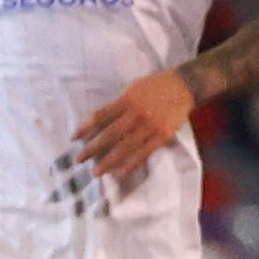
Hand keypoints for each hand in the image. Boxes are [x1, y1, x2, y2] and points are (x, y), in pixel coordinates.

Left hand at [68, 69, 195, 183]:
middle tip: (78, 160)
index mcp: (127, 100)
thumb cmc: (155, 85)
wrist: (184, 86)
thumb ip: (118, 103)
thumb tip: (100, 121)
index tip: (73, 138)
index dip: (85, 127)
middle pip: (110, 134)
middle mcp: (137, 114)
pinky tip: (120, 173)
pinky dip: (132, 164)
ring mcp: (150, 126)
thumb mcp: (132, 88)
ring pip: (126, 146)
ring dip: (109, 161)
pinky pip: (145, 152)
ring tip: (96, 172)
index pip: (100, 116)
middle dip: (92, 148)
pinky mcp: (162, 135)